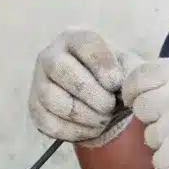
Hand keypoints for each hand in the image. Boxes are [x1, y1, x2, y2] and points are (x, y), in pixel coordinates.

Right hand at [28, 28, 139, 143]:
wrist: (98, 97)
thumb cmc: (113, 77)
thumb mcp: (127, 67)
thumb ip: (134, 71)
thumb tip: (128, 85)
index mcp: (75, 38)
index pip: (85, 44)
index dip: (103, 66)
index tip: (116, 85)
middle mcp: (50, 55)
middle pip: (62, 69)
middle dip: (92, 94)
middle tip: (109, 107)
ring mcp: (38, 81)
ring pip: (52, 98)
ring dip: (84, 115)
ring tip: (102, 120)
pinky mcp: (34, 107)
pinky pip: (48, 122)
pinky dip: (74, 131)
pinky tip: (90, 129)